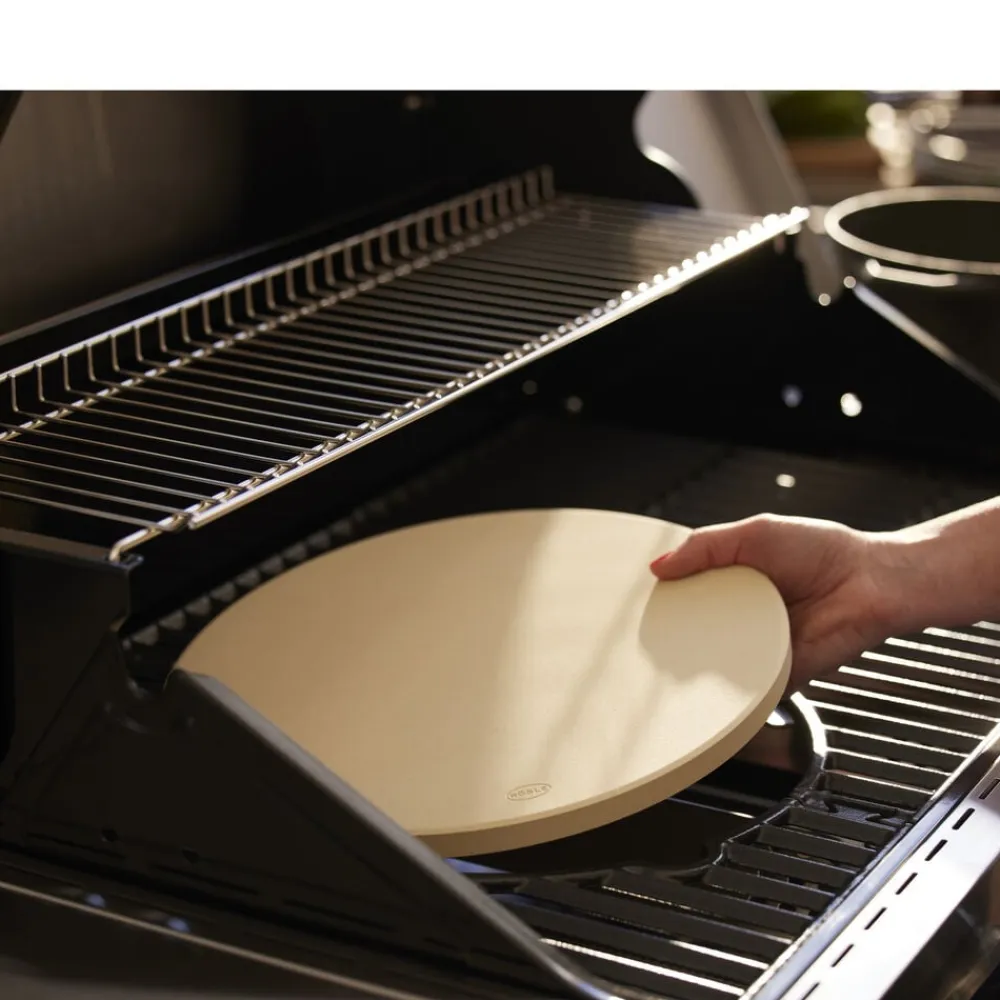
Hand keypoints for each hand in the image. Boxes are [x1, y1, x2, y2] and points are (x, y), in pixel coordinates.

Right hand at [649, 515, 904, 691]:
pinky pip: (745, 690)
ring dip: (694, 666)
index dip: (662, 600)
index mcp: (731, 582)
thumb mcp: (755, 534)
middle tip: (645, 640)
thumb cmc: (825, 552)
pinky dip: (728, 691)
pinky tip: (708, 684)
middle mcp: (741, 618)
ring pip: (712, 665)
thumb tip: (659, 566)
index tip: (638, 606)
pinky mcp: (777, 677)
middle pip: (692, 634)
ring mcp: (758, 649)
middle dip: (671, 638)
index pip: (685, 595)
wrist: (873, 583)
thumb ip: (705, 546)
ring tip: (666, 665)